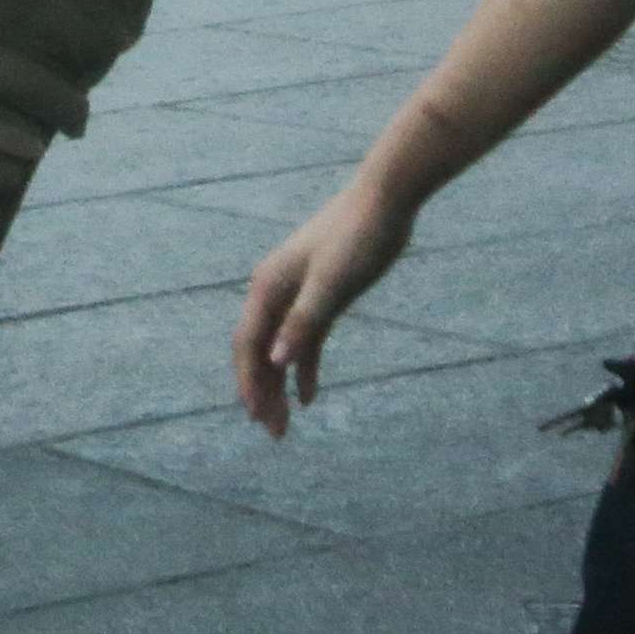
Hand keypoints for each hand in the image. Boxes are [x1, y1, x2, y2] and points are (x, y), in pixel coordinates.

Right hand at [234, 181, 417, 435]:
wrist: (385, 199)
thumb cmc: (357, 237)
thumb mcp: (332, 284)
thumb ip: (304, 322)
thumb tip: (276, 361)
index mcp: (268, 287)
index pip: (249, 346)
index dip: (250, 383)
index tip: (257, 419)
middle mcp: (274, 292)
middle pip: (260, 351)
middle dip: (262, 392)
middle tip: (275, 434)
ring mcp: (296, 294)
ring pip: (280, 348)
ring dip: (280, 385)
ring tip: (285, 423)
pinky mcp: (320, 295)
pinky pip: (304, 339)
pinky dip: (304, 367)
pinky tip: (309, 396)